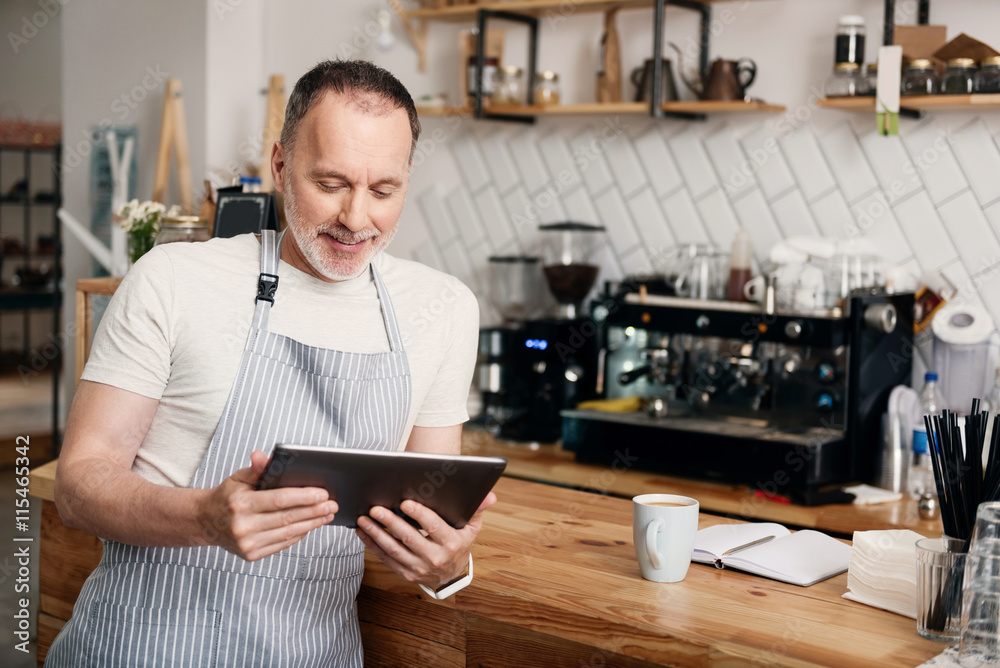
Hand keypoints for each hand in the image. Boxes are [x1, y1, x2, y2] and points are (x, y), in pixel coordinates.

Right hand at [199, 450, 337, 560]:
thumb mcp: (239, 478)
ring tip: (327, 515)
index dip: (303, 497)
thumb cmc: (227, 496)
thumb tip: (264, 455)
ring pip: (288, 532)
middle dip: (314, 511)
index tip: (322, 493)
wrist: (206, 522)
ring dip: (312, 524)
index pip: (278, 500)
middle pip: (287, 518)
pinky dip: (299, 534)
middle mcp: (243, 526)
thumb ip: (256, 468)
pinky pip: (282, 543)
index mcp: (240, 504)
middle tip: (332, 505)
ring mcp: (247, 543)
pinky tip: (311, 525)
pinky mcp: (252, 555)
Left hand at [356, 492, 496, 587]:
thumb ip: (477, 509)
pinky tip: (363, 532)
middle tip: (376, 508)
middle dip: (391, 522)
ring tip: (364, 519)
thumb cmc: (459, 543)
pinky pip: (386, 558)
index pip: (434, 527)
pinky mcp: (406, 573)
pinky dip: (372, 545)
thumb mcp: (471, 527)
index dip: (419, 514)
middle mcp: (435, 558)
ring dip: (377, 533)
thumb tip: (490, 495)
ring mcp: (419, 568)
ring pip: (394, 549)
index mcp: (452, 544)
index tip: (405, 502)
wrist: (451, 574)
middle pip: (409, 538)